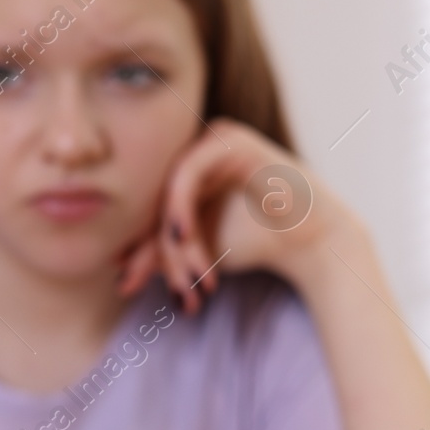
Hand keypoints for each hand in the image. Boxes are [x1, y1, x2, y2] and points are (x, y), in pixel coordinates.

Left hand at [116, 118, 353, 312]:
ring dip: (179, 244)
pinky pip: (187, 172)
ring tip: (195, 277)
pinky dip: (180, 206)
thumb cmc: (256, 242)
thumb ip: (161, 256)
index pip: (147, 214)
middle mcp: (193, 155)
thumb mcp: (197, 253)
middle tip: (178, 291)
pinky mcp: (228, 139)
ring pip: (169, 196)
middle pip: (155, 206)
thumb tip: (119, 272)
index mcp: (183, 176)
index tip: (129, 285)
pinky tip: (183, 235)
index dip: (138, 251)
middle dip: (162, 256)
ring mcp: (210, 142)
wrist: (310, 240)